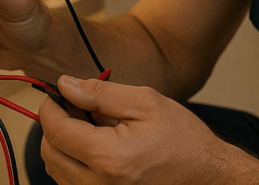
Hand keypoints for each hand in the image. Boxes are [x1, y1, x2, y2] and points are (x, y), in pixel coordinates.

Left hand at [39, 76, 247, 184]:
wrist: (208, 175)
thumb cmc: (183, 139)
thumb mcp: (145, 103)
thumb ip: (100, 93)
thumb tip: (65, 85)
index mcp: (109, 158)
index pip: (56, 131)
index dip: (50, 107)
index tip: (56, 92)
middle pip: (50, 154)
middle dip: (54, 125)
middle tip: (74, 105)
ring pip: (57, 172)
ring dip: (62, 144)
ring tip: (89, 124)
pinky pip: (73, 184)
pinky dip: (74, 162)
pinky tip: (95, 145)